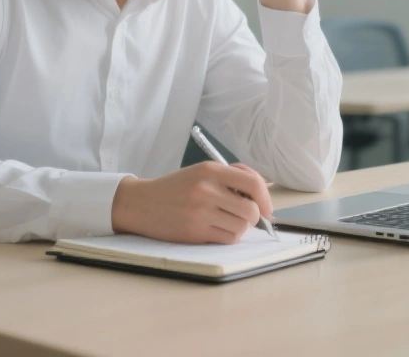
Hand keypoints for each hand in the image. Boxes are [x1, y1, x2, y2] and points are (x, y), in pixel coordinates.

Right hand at [111, 162, 273, 243]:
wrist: (141, 203)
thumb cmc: (175, 188)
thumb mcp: (201, 172)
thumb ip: (230, 177)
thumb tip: (262, 191)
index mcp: (210, 170)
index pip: (252, 183)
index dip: (266, 198)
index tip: (266, 208)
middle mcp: (206, 190)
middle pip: (251, 210)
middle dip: (252, 216)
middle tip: (242, 215)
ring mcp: (200, 212)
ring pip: (241, 227)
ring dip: (239, 227)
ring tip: (224, 220)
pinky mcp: (195, 232)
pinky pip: (228, 238)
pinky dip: (228, 236)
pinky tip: (216, 228)